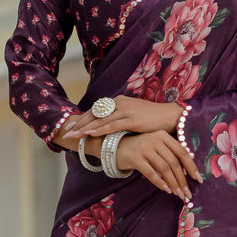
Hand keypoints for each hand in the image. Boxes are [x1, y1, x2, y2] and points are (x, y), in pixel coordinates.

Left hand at [59, 97, 181, 140]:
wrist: (170, 116)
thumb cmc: (152, 118)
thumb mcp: (133, 115)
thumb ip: (120, 118)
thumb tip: (109, 127)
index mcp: (119, 101)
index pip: (96, 109)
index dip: (83, 118)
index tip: (72, 125)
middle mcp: (120, 103)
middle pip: (95, 113)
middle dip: (79, 124)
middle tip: (67, 132)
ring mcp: (126, 110)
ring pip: (100, 120)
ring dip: (85, 129)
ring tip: (74, 136)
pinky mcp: (132, 119)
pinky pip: (112, 125)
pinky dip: (100, 130)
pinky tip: (90, 134)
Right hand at [114, 131, 201, 201]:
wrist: (114, 146)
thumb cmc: (139, 148)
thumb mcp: (155, 145)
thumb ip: (169, 153)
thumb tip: (187, 172)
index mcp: (163, 135)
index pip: (181, 151)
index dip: (191, 166)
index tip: (198, 179)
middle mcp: (155, 139)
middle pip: (174, 162)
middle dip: (182, 180)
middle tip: (187, 193)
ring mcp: (144, 148)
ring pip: (164, 169)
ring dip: (173, 183)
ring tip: (178, 194)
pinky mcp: (135, 158)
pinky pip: (151, 173)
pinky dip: (159, 183)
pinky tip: (166, 190)